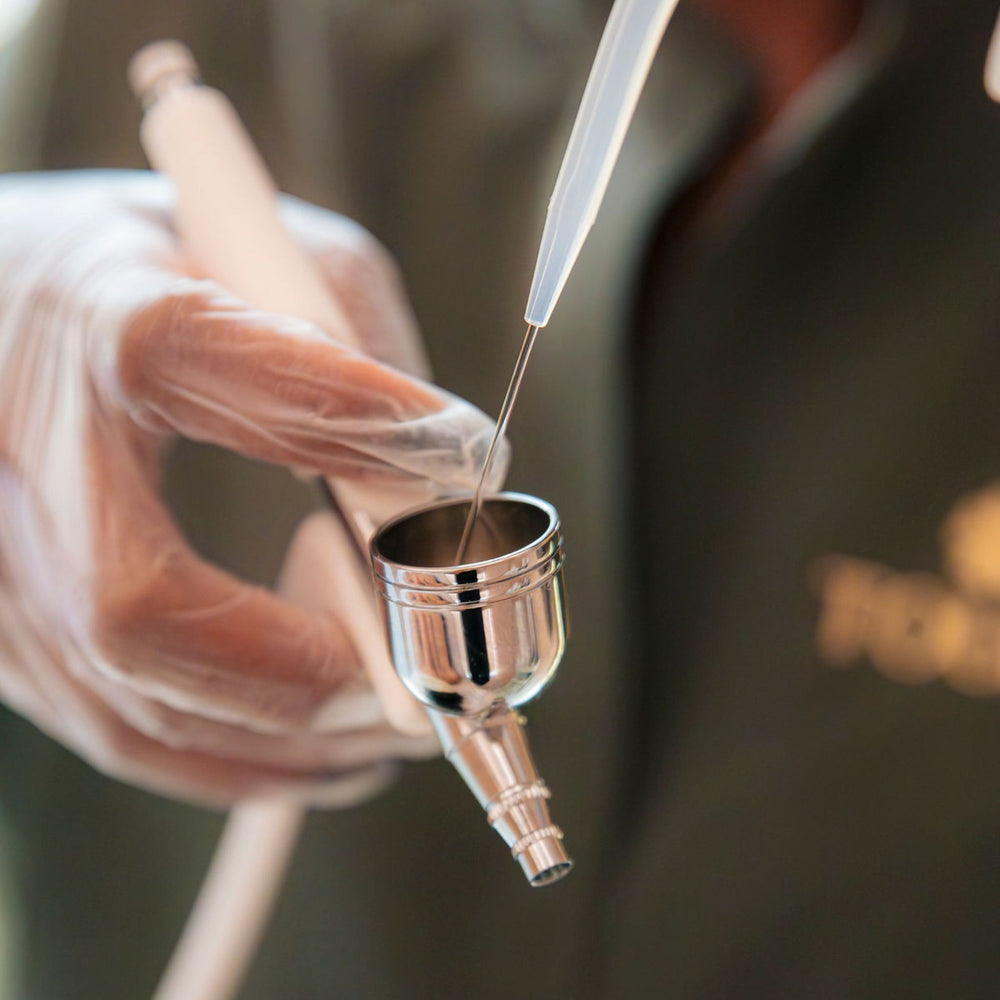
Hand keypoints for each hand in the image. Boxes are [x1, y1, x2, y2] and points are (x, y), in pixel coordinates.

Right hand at [0, 171, 504, 805]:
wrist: (12, 311)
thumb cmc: (155, 272)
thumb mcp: (258, 246)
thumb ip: (353, 342)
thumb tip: (447, 468)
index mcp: (85, 312)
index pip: (190, 355)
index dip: (341, 415)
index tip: (461, 457)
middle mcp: (16, 443)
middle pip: (136, 605)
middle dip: (307, 666)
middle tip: (421, 679)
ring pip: (131, 703)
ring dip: (290, 738)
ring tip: (399, 726)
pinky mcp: (13, 629)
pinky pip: (123, 732)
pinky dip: (240, 759)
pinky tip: (326, 748)